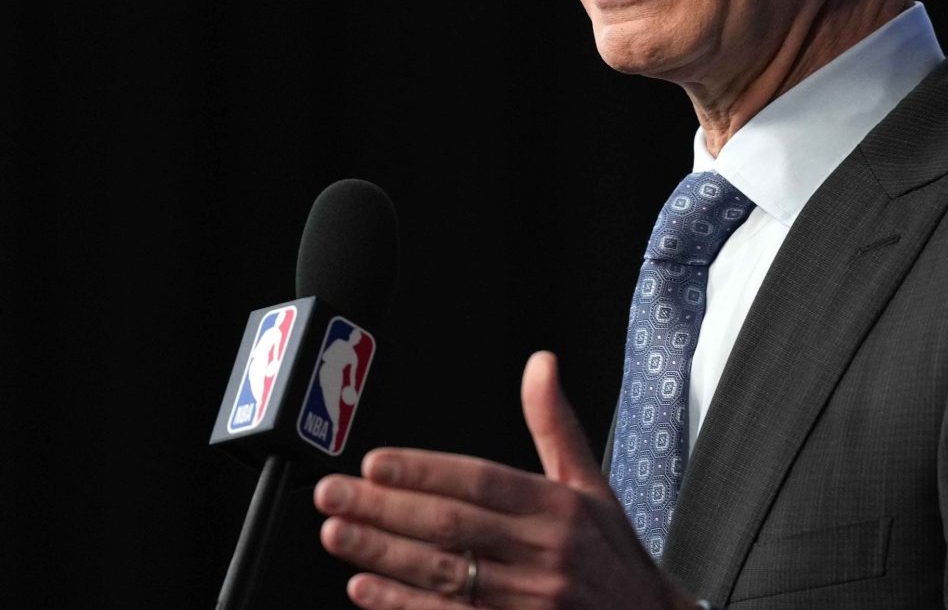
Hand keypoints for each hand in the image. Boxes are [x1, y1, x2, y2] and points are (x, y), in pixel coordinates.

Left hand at [313, 351, 696, 609]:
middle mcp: (543, 552)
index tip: (375, 462)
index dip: (425, 472)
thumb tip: (540, 363)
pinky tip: (366, 589)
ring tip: (337, 534)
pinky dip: (402, 606)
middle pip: (451, 526)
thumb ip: (555, 425)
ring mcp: (528, 600)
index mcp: (558, 507)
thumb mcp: (592, 486)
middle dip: (385, 509)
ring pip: (443, 573)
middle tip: (333, 494)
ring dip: (383, 553)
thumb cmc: (614, 557)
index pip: (481, 481)